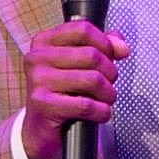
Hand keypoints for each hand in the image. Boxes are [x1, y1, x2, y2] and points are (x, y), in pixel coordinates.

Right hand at [21, 21, 128, 158]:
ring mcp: (38, 81)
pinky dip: (101, 112)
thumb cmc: (61, 93)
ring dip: (108, 94)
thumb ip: (102, 48)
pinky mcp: (43, 104)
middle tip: (109, 84)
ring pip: (92, 80)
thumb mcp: (78, 65)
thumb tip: (121, 46)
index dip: (105, 43)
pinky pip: (86, 104)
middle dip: (110, 73)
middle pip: (91, 55)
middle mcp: (37, 58)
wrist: (40, 128)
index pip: (82, 29)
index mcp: (44, 42)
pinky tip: (100, 113)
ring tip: (106, 99)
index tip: (112, 56)